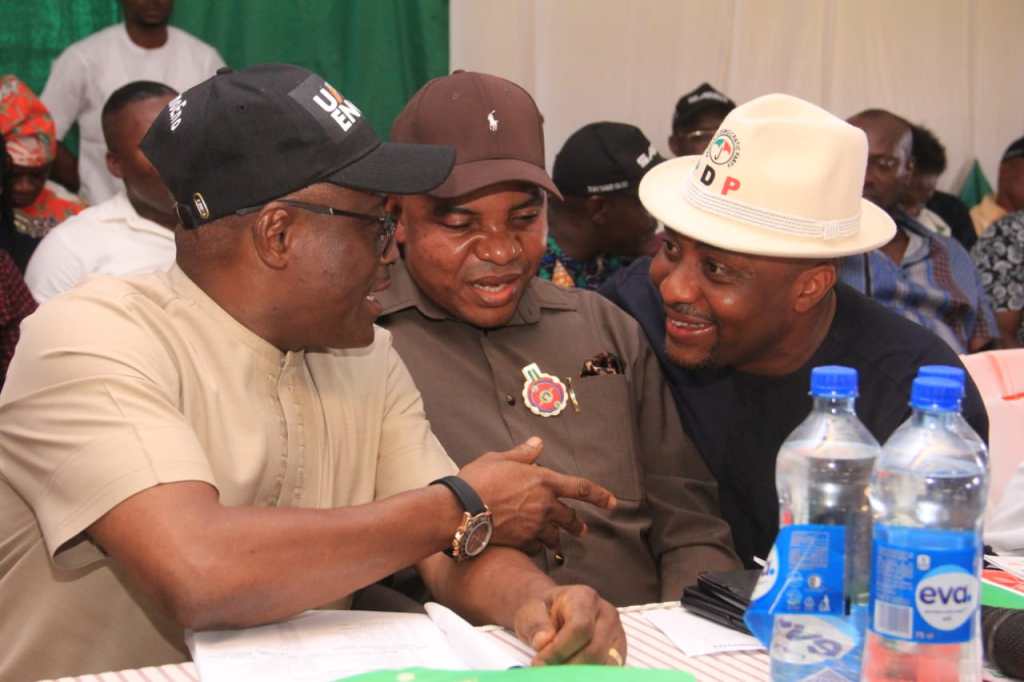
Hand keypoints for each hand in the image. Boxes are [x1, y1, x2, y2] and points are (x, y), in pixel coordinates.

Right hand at [458, 437, 616, 551]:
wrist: (460, 509)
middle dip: (577, 524)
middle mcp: (544, 505)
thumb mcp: (499, 459)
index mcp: (544, 481)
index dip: (600, 495)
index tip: (612, 502)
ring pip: (554, 536)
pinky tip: (531, 548)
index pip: (581, 488)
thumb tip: (537, 444)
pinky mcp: (522, 542)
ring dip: (557, 539)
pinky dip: (535, 548)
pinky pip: (535, 548)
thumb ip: (522, 454)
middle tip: (581, 530)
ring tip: (558, 544)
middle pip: (570, 517)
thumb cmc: (477, 480)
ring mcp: (534, 526)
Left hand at [513, 585, 625, 665]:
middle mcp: (606, 614)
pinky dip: (589, 675)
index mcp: (584, 597)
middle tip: (547, 671)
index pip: (580, 628)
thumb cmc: (543, 611)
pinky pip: (609, 670)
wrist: (553, 612)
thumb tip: (543, 642)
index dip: (559, 650)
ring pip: (605, 664)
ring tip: (558, 671)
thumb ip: (536, 624)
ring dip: (579, 674)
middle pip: (595, 650)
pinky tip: (571, 674)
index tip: (539, 662)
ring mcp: (616, 634)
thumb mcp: (530, 611)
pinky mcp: (619, 652)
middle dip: (568, 667)